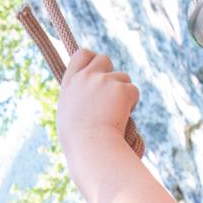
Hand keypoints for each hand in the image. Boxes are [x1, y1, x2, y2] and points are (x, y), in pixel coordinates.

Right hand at [56, 49, 137, 170]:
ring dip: (123, 92)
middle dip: (110, 74)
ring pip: (122, 77)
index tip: (97, 70)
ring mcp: (104, 81)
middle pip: (104, 59)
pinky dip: (132, 103)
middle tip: (112, 94)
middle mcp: (86, 77)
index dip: (92, 59)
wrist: (92, 148)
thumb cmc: (79, 142)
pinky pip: (133, 91)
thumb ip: (77, 98)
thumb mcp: (68, 115)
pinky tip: (123, 118)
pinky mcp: (121, 89)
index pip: (81, 54)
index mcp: (69, 83)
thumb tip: (87, 95)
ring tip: (115, 115)